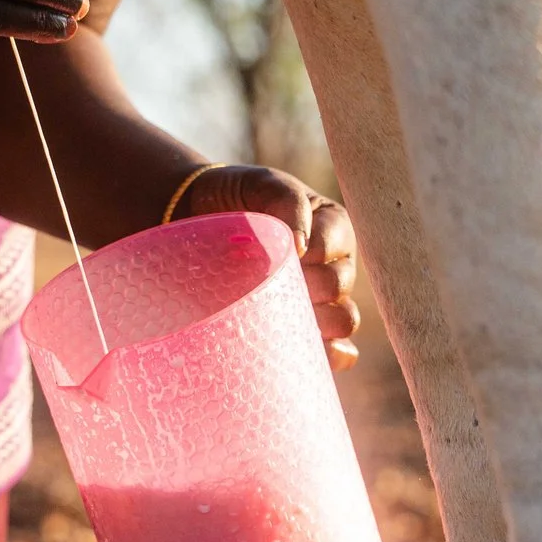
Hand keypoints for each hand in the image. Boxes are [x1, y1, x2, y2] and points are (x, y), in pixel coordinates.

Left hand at [174, 165, 361, 368]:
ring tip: (283, 319)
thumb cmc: (237, 198)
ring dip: (318, 323)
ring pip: (342, 321)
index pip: (334, 247)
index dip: (309, 254)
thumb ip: (288, 202)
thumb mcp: (263, 184)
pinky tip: (305, 356)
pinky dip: (329, 356)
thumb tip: (301, 248)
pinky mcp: (304, 329)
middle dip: (309, 288)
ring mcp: (321, 301)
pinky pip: (336, 353)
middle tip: (272, 286)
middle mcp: (333, 266)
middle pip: (339, 286)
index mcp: (332, 229)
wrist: (198, 223)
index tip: (282, 252)